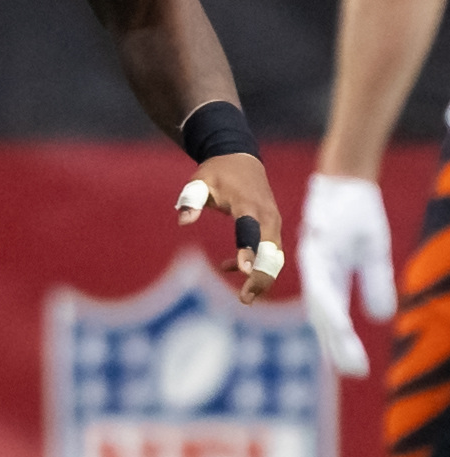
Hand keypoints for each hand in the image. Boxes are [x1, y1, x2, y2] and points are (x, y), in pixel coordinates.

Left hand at [173, 154, 283, 305]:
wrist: (240, 158)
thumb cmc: (216, 172)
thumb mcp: (199, 180)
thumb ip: (191, 199)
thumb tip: (183, 220)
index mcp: (247, 204)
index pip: (249, 229)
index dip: (247, 250)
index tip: (244, 271)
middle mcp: (266, 216)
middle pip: (270, 251)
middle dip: (261, 276)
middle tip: (245, 299)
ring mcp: (273, 222)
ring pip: (274, 256)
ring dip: (263, 277)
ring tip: (245, 298)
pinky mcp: (272, 227)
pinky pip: (269, 252)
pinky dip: (254, 264)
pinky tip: (225, 267)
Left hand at [299, 172, 394, 377]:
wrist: (347, 181)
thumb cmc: (355, 217)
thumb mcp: (372, 254)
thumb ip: (373, 284)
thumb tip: (380, 318)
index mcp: (327, 277)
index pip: (332, 316)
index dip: (341, 343)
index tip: (354, 369)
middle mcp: (315, 272)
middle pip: (324, 316)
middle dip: (337, 346)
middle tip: (352, 373)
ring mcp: (314, 261)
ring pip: (321, 303)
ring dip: (333, 332)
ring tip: (347, 358)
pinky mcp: (317, 247)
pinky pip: (321, 281)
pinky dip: (328, 303)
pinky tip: (337, 322)